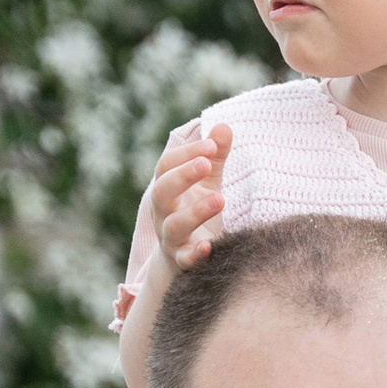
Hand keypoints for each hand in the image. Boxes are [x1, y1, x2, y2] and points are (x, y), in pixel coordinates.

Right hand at [148, 120, 231, 272]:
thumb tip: (224, 126)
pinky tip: (209, 246)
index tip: (211, 145)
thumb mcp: (207, 182)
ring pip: (174, 225)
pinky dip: (195, 254)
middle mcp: (162, 212)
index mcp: (165, 188)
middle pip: (162, 191)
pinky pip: (184, 259)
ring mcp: (170, 238)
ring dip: (195, 212)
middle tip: (206, 164)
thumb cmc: (196, 211)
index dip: (186, 154)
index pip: (166, 166)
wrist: (185, 257)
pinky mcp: (182, 261)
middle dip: (183, 176)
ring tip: (220, 199)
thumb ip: (215, 157)